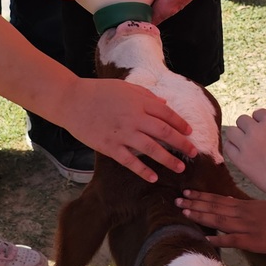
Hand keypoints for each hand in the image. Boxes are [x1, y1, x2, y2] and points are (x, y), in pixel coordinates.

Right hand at [66, 78, 196, 182]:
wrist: (71, 100)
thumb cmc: (98, 91)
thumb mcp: (124, 88)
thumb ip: (146, 96)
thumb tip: (164, 104)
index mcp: (139, 102)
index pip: (167, 114)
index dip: (180, 124)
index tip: (190, 132)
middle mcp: (134, 118)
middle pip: (164, 132)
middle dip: (181, 144)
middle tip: (193, 153)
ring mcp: (122, 133)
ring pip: (151, 149)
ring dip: (168, 159)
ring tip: (180, 168)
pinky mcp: (109, 146)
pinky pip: (130, 161)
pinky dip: (142, 170)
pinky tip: (153, 178)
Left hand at [176, 189, 265, 253]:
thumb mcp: (263, 206)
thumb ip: (245, 205)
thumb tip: (230, 202)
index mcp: (245, 205)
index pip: (218, 199)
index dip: (201, 197)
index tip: (186, 193)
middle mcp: (243, 214)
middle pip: (214, 208)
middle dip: (195, 204)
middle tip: (176, 201)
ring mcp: (247, 227)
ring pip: (220, 220)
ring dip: (201, 216)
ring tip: (185, 213)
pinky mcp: (254, 241)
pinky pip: (234, 240)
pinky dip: (220, 239)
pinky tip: (206, 239)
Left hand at [224, 109, 265, 201]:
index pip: (258, 113)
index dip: (260, 121)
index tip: (263, 130)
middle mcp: (256, 130)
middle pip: (242, 120)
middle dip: (247, 127)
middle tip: (252, 138)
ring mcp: (246, 144)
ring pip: (231, 131)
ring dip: (237, 136)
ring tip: (243, 144)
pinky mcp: (240, 159)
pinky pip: (228, 147)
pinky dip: (232, 148)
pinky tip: (239, 153)